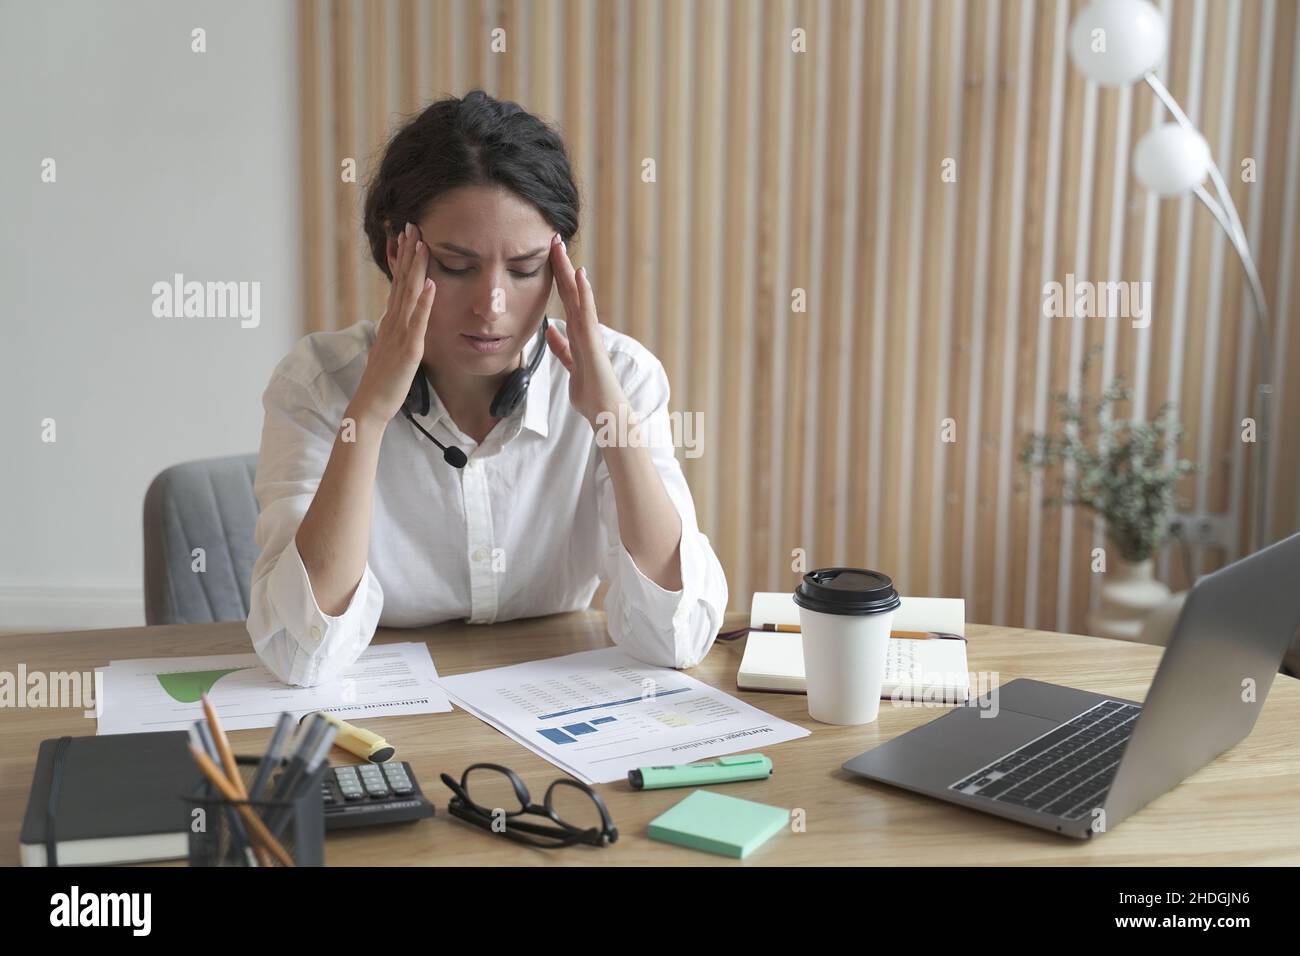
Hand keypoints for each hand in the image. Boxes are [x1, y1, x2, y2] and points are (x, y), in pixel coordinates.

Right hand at [353, 222, 436, 423]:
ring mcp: (400, 334)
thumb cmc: (384, 380)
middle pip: (402, 281)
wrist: (372, 404)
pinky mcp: (409, 348)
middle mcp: (393, 322)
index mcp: (391, 322)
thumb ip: (396, 330)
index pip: (398, 283)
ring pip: (408, 294)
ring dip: (416, 268)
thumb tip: (400, 316)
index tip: (407, 236)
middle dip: (408, 253)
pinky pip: (418, 321)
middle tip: (412, 225)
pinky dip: (424, 301)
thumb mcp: (391, 348)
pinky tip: (430, 283)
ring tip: (422, 243)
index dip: (403, 259)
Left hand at [544, 233, 628, 425]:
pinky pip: (587, 313)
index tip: (548, 255)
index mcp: (579, 333)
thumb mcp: (570, 365)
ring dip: (569, 272)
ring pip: (578, 296)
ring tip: (561, 248)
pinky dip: (584, 294)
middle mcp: (586, 328)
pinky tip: (580, 276)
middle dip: (561, 266)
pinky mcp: (593, 341)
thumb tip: (552, 331)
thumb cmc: (591, 392)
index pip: (566, 299)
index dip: (557, 277)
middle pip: (571, 291)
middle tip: (553, 239)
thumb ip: (563, 348)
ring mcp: (591, 333)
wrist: (606, 411)